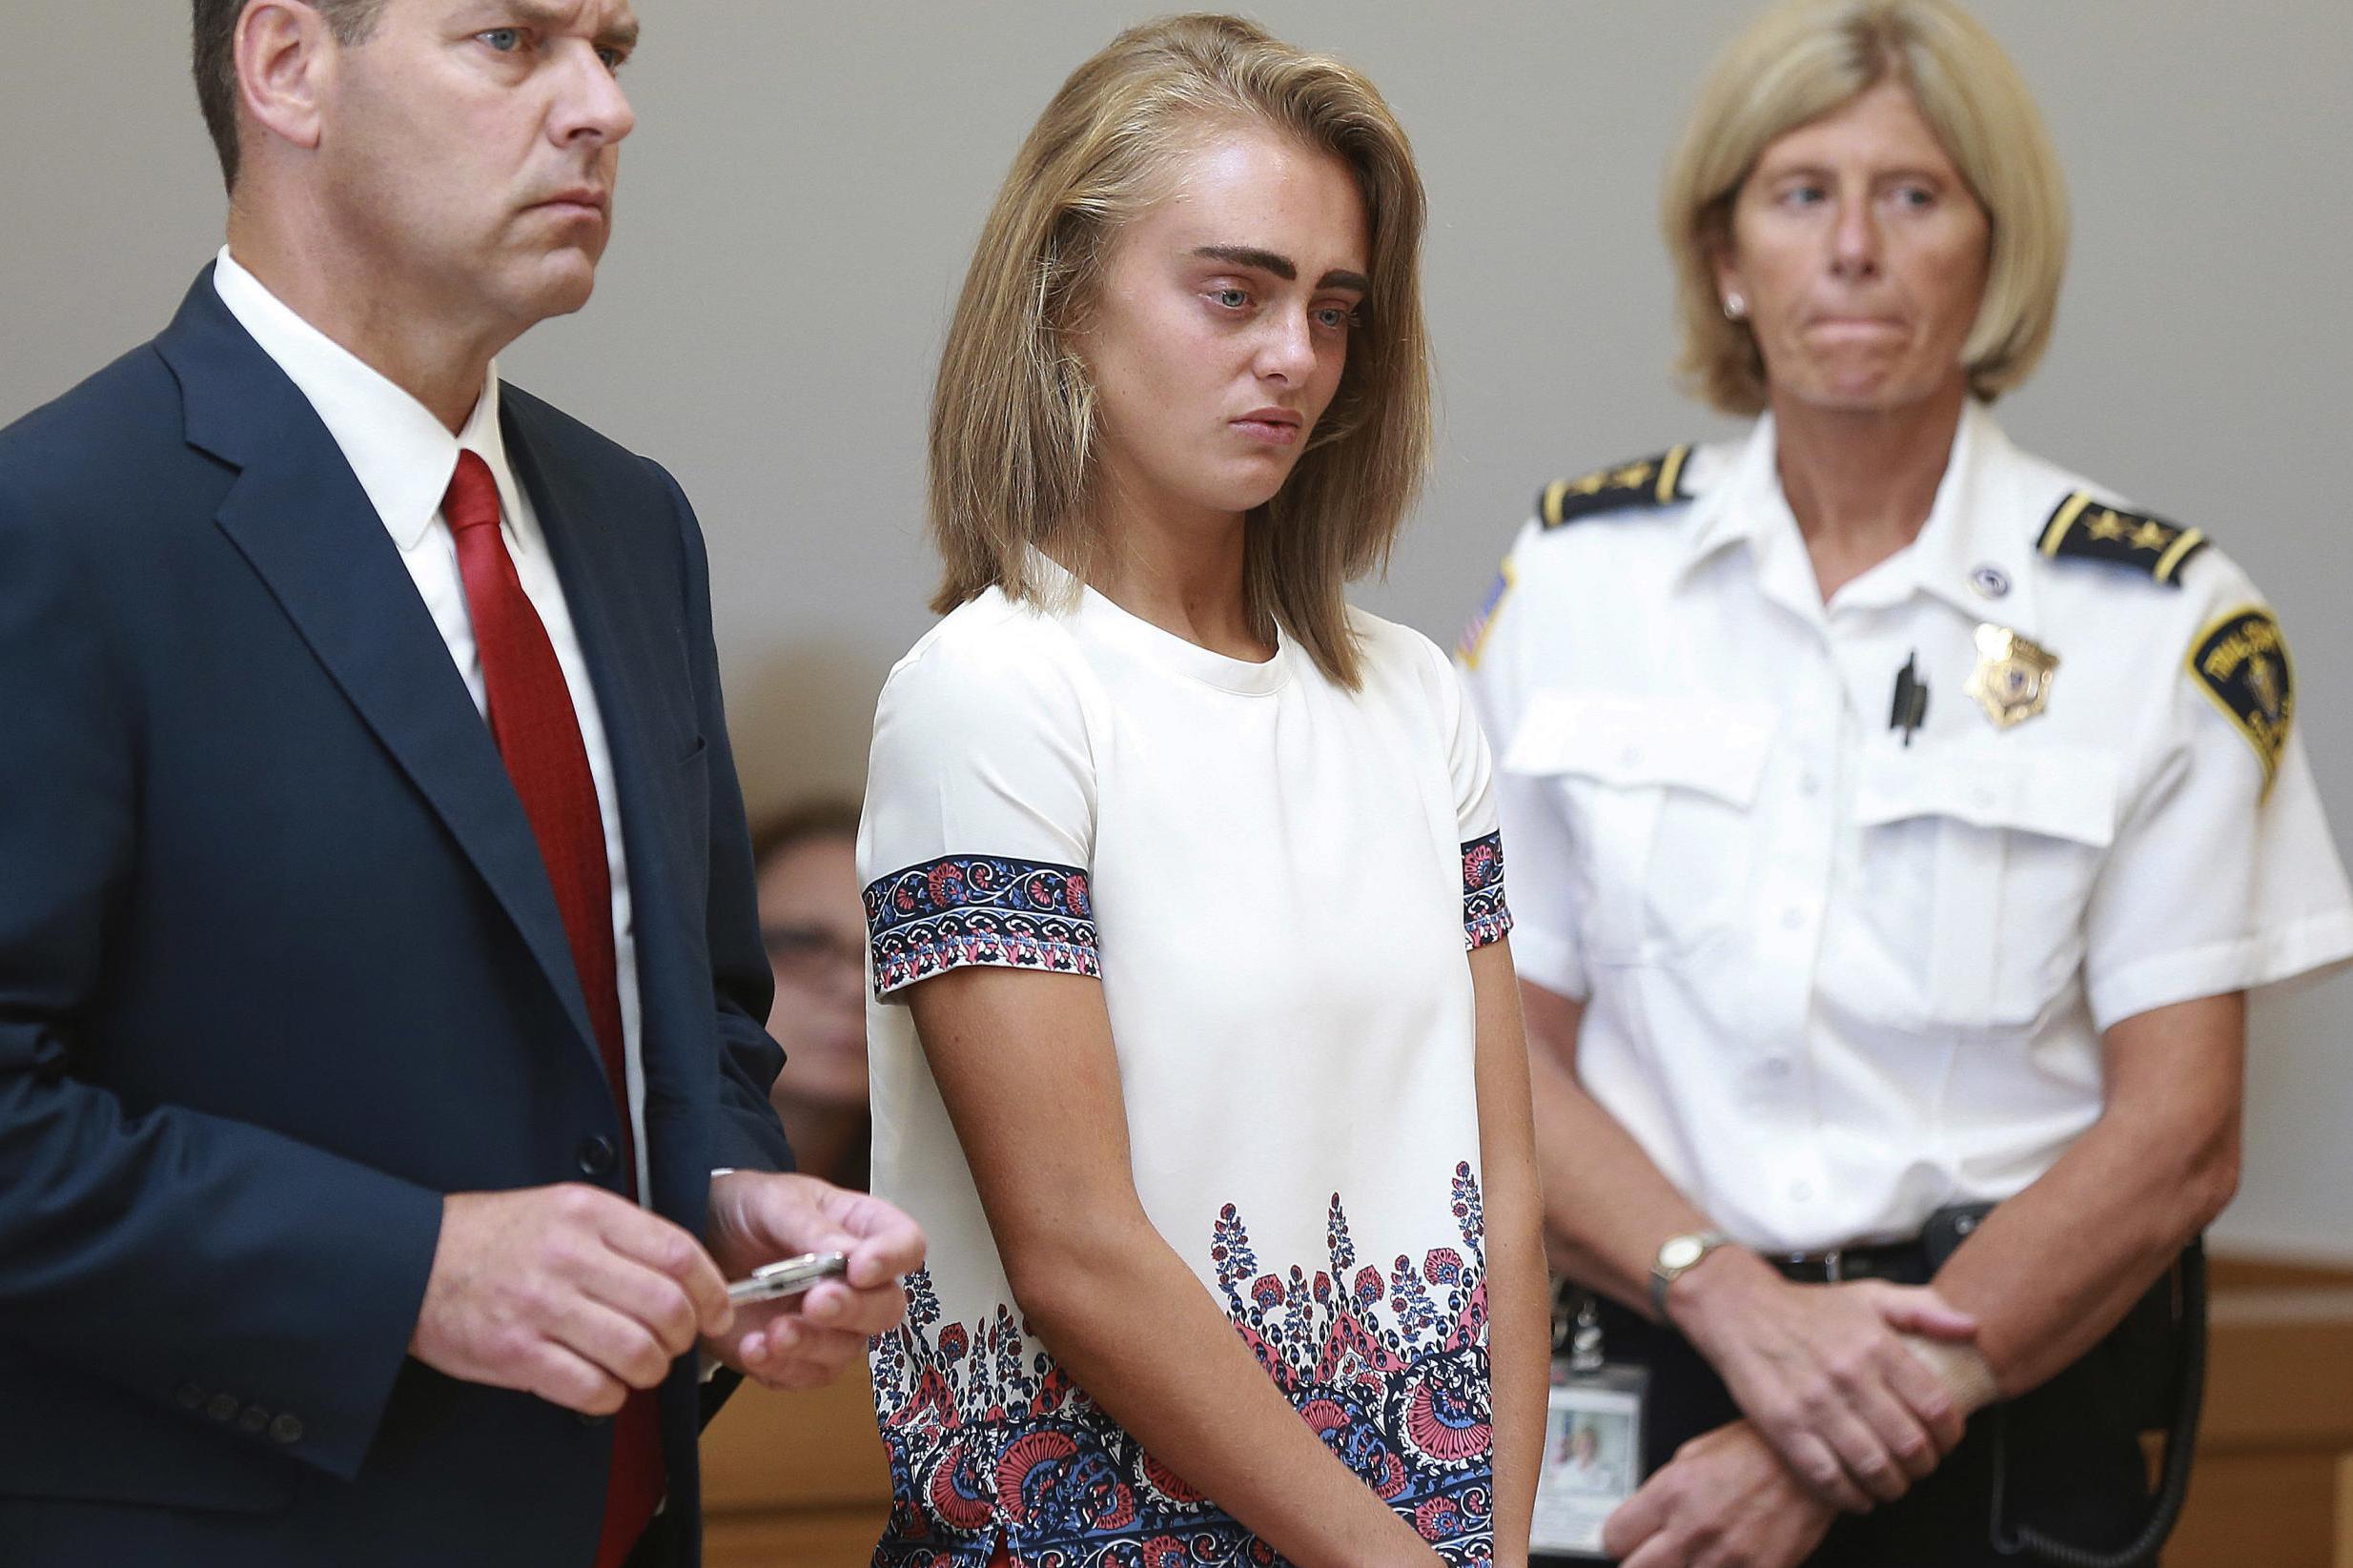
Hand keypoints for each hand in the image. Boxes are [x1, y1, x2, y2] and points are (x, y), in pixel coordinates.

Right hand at [409, 1184, 731, 1415]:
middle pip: (666, 1307)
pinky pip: (591, 1389)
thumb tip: (688, 1274)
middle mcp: (568, 1256)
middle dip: (685, 1336)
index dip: (712, 1290)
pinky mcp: (514, 1354)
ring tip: (641, 1366)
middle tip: (676, 1343)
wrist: (412, 1262)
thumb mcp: (562, 1207)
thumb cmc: (496, 1237)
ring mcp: (540, 1307)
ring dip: (651, 1370)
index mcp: (587, 1213)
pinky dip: (611, 1397)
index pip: (679, 1253)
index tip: (717, 1310)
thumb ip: (621, 1234)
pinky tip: (603, 1386)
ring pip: (636, 1353)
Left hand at [701, 1171, 925, 1390]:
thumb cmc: (746, 1210)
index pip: (906, 1246)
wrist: (700, 1242)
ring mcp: (830, 1326)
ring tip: (774, 1332)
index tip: (860, 1267)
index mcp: (863, 1230)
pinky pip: (803, 1376)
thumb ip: (810, 1228)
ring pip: (846, 1350)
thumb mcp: (773, 1202)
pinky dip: (780, 1368)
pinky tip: (753, 1347)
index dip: (893, 1260)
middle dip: (853, 1310)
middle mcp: (856, 1283)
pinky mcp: (796, 1358)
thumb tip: (849, 1255)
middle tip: (816, 1302)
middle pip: (885, 1308)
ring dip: (812, 1344)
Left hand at [1604, 1420, 1835, 1567]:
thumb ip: (1662, 1494)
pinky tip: (1726, 1560)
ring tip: (1697, 1554)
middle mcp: (1692, 1528)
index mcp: (1670, 1493)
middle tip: (1656, 1556)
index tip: (1629, 1542)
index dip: (1619, 1542)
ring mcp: (1726, 1556)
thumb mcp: (1693, 1456)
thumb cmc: (1755, 1452)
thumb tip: (1643, 1522)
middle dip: (1642, 1565)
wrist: (1811, 1464)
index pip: (1615, 1538)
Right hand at [1669, 1249, 1975, 1509]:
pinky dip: (1850, 1497)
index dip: (1950, 1435)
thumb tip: (1970, 1329)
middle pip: (1909, 1444)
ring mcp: (1814, 1403)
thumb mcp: (1870, 1295)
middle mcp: (1849, 1375)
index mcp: (1876, 1345)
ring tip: (1891, 1483)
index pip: (1935, 1406)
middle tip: (1920, 1466)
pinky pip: (1827, 1477)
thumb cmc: (1808, 1309)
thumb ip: (1924, 1310)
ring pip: (1872, 1467)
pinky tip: (1857, 1494)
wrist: (1738, 1309)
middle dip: (1924, 1466)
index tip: (1946, 1441)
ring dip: (1892, 1486)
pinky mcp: (1783, 1426)